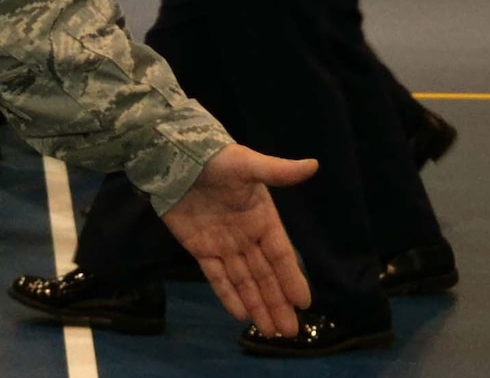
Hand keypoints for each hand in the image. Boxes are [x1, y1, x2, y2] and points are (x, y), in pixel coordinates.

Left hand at [162, 144, 316, 338]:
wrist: (175, 158)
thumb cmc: (215, 160)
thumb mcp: (247, 164)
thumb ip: (278, 171)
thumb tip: (314, 165)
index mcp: (262, 218)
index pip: (281, 254)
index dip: (292, 278)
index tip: (305, 303)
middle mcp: (246, 236)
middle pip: (265, 275)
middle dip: (278, 302)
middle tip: (291, 332)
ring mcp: (224, 245)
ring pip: (244, 281)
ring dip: (257, 305)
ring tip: (270, 331)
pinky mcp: (200, 249)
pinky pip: (217, 277)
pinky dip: (228, 295)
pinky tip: (240, 314)